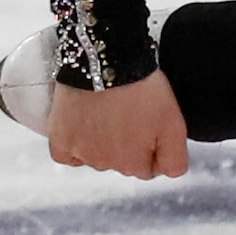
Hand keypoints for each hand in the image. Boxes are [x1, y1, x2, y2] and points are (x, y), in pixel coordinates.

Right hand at [47, 72, 189, 178]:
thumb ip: (175, 160)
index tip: (149, 122)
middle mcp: (105, 165)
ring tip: (108, 109)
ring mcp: (80, 151)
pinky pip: (67, 154)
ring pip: (94, 156)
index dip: (151, 146)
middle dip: (127, 143)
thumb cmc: (143, 89)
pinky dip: (75, 143)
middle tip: (129, 111)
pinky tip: (83, 124)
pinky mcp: (59, 137)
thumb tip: (168, 175)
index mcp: (133, 164)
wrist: (108, 60)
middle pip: (120, 162)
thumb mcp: (174, 124)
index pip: (146, 168)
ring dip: (101, 140)